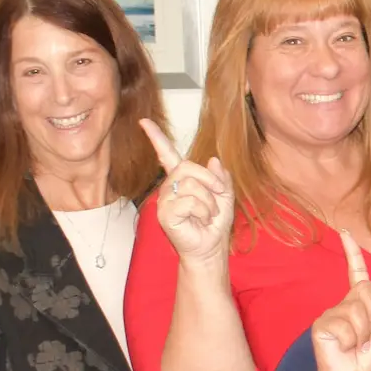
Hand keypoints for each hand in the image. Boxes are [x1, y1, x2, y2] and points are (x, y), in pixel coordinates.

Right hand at [142, 118, 234, 264]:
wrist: (211, 248)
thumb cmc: (215, 223)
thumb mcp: (225, 196)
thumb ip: (221, 178)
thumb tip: (213, 160)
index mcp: (182, 179)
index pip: (167, 155)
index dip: (156, 138)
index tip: (144, 122)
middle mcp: (169, 187)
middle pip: (187, 166)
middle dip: (210, 181)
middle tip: (218, 197)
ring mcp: (165, 200)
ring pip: (190, 184)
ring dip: (208, 200)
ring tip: (208, 215)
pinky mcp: (165, 214)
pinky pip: (188, 201)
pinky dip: (203, 210)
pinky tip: (201, 220)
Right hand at [309, 231, 370, 370]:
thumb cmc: (366, 363)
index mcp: (360, 305)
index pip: (358, 274)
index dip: (353, 253)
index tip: (346, 232)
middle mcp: (344, 304)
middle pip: (366, 291)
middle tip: (367, 337)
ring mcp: (331, 313)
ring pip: (358, 311)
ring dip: (363, 333)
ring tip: (356, 345)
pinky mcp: (322, 325)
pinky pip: (345, 326)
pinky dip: (351, 340)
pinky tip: (344, 348)